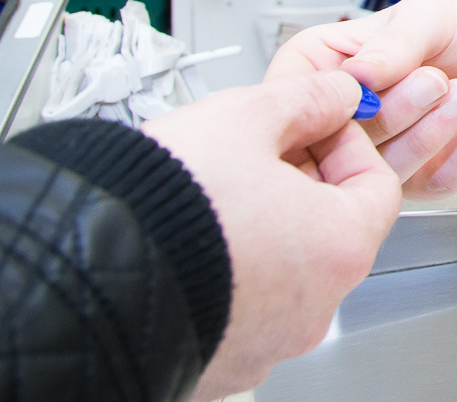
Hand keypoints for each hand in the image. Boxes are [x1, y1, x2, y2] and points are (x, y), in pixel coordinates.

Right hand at [141, 71, 400, 400]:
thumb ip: (306, 99)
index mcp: (339, 247)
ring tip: (216, 197)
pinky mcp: (221, 362)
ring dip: (264, 231)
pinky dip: (228, 275)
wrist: (79, 279)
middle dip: (302, 186)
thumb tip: (337, 94)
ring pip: (286, 273)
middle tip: (259, 156)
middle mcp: (314, 306)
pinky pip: (241, 309)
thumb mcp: (243, 117)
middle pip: (332, 231)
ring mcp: (268, 342)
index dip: (345, 144)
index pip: (377, 185)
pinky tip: (191, 245)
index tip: (314, 127)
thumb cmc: (164, 207)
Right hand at [266, 0, 456, 196]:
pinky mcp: (437, 171)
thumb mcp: (431, 13)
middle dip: (394, 116)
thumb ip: (395, 46)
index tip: (358, 99)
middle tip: (433, 79)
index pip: (296, 104)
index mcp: (335, 68)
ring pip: (389, 173)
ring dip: (435, 132)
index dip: (318, 112)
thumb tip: (358, 74)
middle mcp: (357, 117)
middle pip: (341, 149)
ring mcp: (394, 151)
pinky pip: (444, 179)